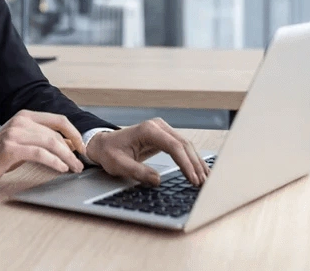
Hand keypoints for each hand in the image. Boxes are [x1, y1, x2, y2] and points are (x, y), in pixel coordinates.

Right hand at [0, 110, 85, 190]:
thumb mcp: (24, 142)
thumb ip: (43, 139)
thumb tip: (69, 143)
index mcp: (25, 116)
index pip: (58, 119)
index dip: (74, 133)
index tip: (82, 146)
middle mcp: (21, 120)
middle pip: (56, 133)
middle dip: (72, 150)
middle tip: (80, 164)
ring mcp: (15, 133)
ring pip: (50, 142)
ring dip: (66, 157)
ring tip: (74, 168)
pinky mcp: (10, 148)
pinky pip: (39, 153)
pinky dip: (54, 161)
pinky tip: (61, 168)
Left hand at [85, 118, 209, 186]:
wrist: (103, 144)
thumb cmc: (109, 153)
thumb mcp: (119, 165)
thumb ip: (138, 172)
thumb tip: (157, 180)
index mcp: (148, 130)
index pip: (174, 147)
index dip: (186, 164)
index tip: (193, 179)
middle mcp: (158, 126)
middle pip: (184, 145)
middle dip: (195, 164)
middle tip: (204, 183)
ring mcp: (162, 130)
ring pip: (186, 146)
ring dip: (196, 162)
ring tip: (206, 179)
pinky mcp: (164, 137)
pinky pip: (181, 148)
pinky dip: (191, 159)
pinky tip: (199, 170)